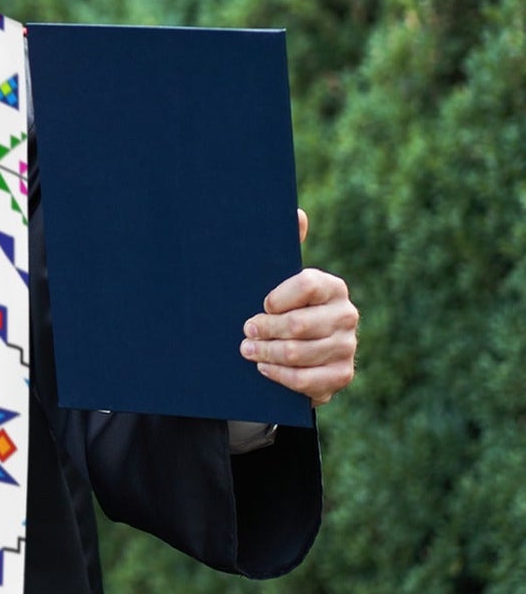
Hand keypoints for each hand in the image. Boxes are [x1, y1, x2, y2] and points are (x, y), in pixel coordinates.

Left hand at [240, 209, 358, 405]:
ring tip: (247, 350)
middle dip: (264, 329)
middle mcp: (346, 315)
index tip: (261, 304)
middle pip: (298, 324)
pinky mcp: (341, 375)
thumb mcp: (280, 280)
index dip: (277, 297)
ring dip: (266, 353)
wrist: (300, 352)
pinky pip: (306, 380)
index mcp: (332, 287)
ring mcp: (347, 347)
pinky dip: (280, 375)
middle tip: (245, 331)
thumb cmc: (284, 309)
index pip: (306, 285)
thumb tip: (297, 213)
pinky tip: (264, 368)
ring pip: (298, 353)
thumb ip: (287, 247)